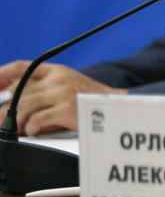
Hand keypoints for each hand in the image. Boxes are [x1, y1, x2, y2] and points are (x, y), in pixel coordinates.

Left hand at [0, 60, 122, 134]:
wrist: (121, 107)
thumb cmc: (93, 102)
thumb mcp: (69, 87)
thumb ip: (45, 91)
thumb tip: (12, 105)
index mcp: (58, 70)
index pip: (22, 66)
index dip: (2, 74)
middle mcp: (59, 78)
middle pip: (19, 91)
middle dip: (3, 108)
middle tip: (0, 120)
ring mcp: (63, 92)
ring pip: (24, 106)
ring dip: (15, 121)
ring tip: (16, 129)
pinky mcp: (67, 109)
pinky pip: (37, 120)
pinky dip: (31, 127)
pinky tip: (33, 131)